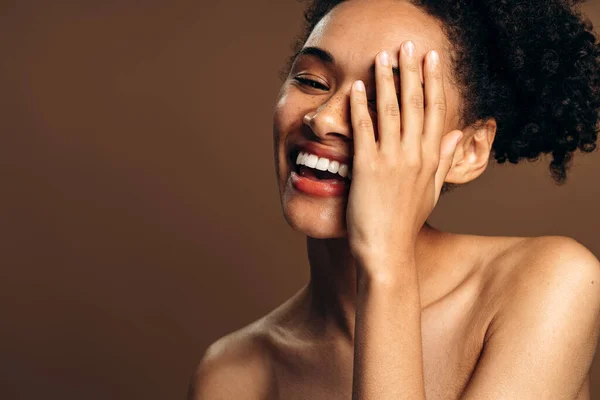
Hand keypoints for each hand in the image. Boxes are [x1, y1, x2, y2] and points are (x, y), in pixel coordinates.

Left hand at [346, 41, 462, 269]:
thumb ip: (444, 161)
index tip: (431, 58)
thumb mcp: (432, 191)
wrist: (387, 251)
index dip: (433, 81)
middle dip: (411, 70)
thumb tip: (459, 135)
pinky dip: (361, 106)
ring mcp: (391, 160)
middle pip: (416, 103)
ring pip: (391, 111)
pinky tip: (357, 87)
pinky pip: (364, 130)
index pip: (435, 110)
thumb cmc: (407, 223)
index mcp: (431, 159)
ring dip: (386, 80)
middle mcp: (414, 155)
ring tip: (383, 56)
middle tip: (408, 44)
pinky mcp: (367, 168)